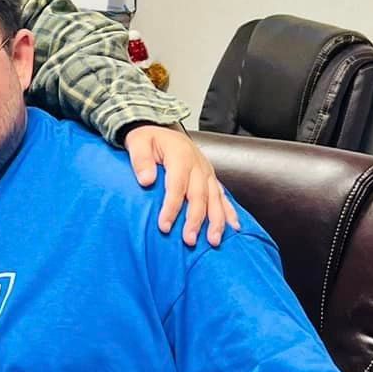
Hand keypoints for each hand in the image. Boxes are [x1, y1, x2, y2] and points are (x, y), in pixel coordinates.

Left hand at [124, 125, 240, 247]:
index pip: (177, 185)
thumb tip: (146, 180)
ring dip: (216, 221)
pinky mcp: (211, 178)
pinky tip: (234, 227)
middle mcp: (198, 165)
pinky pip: (223, 196)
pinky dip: (229, 212)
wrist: (162, 130)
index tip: (165, 226)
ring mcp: (207, 173)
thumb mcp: (138, 143)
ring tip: (213, 241)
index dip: (172, 207)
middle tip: (189, 240)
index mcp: (180, 156)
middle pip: (199, 196)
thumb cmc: (149, 140)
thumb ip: (141, 160)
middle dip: (195, 220)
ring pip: (215, 198)